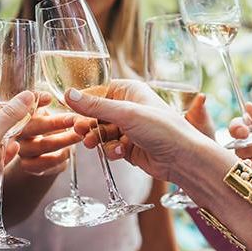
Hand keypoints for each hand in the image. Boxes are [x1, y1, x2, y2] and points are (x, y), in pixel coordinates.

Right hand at [14, 105, 79, 176]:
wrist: (40, 155)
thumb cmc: (43, 127)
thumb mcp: (42, 111)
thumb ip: (41, 102)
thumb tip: (47, 97)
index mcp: (17, 116)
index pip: (23, 106)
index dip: (36, 101)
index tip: (50, 98)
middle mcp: (16, 133)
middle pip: (34, 126)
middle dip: (57, 122)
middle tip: (75, 118)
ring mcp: (21, 150)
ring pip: (43, 145)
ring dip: (64, 139)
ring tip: (79, 134)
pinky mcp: (29, 165)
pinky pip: (45, 162)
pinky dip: (59, 157)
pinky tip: (69, 151)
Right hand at [69, 79, 232, 190]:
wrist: (182, 158)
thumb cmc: (163, 129)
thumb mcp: (126, 114)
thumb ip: (96, 106)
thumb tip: (69, 94)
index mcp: (130, 91)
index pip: (98, 91)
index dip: (84, 101)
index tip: (71, 109)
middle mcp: (129, 108)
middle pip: (96, 114)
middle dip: (88, 123)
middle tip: (81, 131)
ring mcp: (129, 128)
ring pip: (101, 131)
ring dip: (97, 138)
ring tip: (94, 143)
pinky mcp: (129, 146)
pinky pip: (110, 146)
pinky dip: (111, 150)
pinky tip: (120, 152)